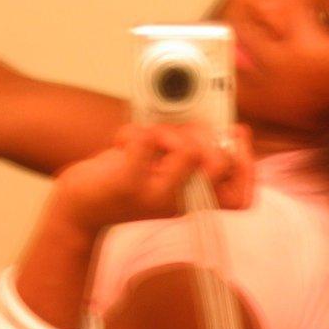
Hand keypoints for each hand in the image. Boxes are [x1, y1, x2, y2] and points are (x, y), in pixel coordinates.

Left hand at [49, 121, 254, 233]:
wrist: (79, 209)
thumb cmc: (123, 180)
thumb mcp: (163, 170)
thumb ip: (188, 151)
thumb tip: (208, 119)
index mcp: (195, 200)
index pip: (243, 199)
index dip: (248, 167)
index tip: (233, 138)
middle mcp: (181, 203)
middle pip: (222, 166)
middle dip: (207, 134)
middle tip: (181, 135)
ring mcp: (157, 196)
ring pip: (189, 151)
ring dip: (169, 130)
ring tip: (151, 137)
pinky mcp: (129, 184)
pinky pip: (145, 140)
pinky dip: (134, 130)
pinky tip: (124, 142)